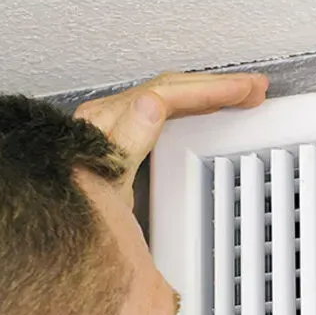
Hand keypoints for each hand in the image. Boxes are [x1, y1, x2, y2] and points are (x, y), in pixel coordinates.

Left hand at [74, 72, 268, 202]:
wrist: (61, 228)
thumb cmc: (81, 212)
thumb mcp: (106, 180)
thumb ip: (127, 141)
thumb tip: (152, 104)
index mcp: (109, 125)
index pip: (168, 94)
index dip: (208, 91)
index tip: (242, 92)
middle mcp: (110, 119)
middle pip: (171, 88)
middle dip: (216, 86)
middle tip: (254, 89)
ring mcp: (116, 128)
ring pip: (170, 96)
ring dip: (207, 93)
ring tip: (242, 94)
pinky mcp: (122, 140)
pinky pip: (163, 111)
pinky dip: (192, 107)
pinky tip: (207, 111)